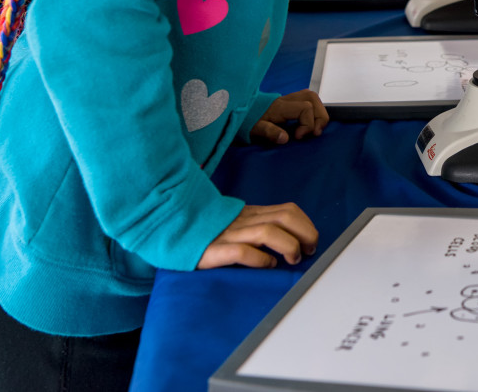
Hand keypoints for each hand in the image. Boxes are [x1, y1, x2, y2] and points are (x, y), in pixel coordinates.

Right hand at [197, 203, 317, 268]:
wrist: (166, 228)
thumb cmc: (205, 231)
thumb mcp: (236, 223)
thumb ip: (258, 226)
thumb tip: (290, 239)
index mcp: (250, 214)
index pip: (287, 211)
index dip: (305, 225)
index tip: (311, 241)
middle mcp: (242, 221)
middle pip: (284, 219)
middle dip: (305, 234)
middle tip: (308, 251)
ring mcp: (228, 235)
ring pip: (268, 232)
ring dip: (288, 246)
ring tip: (292, 259)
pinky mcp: (212, 251)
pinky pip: (241, 252)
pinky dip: (260, 259)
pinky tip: (266, 265)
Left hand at [250, 89, 327, 144]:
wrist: (239, 111)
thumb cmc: (246, 121)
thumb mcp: (254, 129)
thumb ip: (269, 132)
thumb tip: (285, 138)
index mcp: (279, 106)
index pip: (305, 108)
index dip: (307, 124)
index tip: (298, 137)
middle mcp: (286, 99)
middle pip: (313, 98)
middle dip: (319, 116)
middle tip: (315, 132)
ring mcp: (288, 98)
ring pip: (312, 97)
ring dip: (318, 112)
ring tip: (315, 128)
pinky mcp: (289, 101)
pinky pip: (307, 100)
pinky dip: (313, 110)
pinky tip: (310, 122)